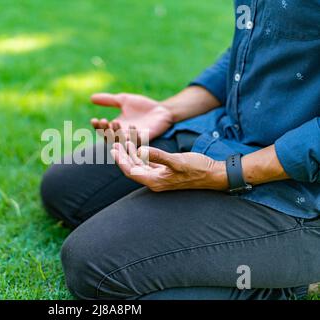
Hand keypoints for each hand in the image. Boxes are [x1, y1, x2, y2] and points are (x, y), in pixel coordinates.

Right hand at [90, 93, 173, 143]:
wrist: (161, 109)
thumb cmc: (142, 106)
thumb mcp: (123, 100)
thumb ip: (108, 100)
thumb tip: (91, 98)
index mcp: (116, 127)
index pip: (103, 130)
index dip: (97, 127)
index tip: (94, 119)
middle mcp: (123, 135)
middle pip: (109, 138)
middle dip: (105, 130)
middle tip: (104, 121)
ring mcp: (134, 138)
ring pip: (122, 141)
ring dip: (117, 133)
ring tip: (115, 122)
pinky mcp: (145, 139)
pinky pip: (137, 141)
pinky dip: (133, 135)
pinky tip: (131, 126)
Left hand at [111, 142, 227, 191]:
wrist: (214, 173)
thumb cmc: (197, 169)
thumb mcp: (177, 161)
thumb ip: (158, 156)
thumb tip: (141, 150)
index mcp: (155, 181)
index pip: (131, 171)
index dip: (121, 160)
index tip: (113, 148)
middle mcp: (155, 180)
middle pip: (133, 167)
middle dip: (123, 154)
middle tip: (114, 141)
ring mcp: (159, 175)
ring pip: (140, 163)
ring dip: (132, 151)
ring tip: (125, 138)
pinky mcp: (164, 170)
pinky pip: (149, 161)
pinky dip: (143, 151)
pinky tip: (139, 141)